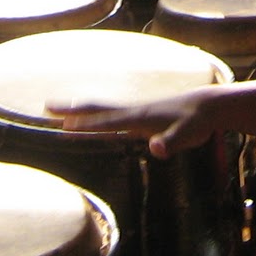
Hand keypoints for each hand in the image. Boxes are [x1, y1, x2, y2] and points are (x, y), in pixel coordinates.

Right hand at [52, 87, 219, 158]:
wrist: (208, 105)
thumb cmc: (196, 122)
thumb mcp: (187, 135)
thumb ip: (171, 142)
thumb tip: (156, 149)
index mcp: (140, 117)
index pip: (107, 122)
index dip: (85, 125)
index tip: (62, 126)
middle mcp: (134, 111)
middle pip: (97, 108)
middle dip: (72, 108)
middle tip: (47, 105)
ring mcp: (137, 111)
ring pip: (103, 108)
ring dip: (81, 108)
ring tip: (61, 108)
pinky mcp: (142, 115)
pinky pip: (111, 113)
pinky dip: (95, 113)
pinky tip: (91, 117)